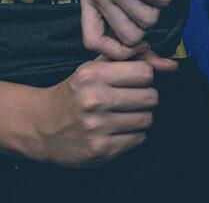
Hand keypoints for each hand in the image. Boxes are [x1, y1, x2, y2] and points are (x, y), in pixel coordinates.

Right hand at [28, 52, 177, 166]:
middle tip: (128, 101)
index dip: (143, 78)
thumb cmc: (72, 94)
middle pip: (151, 97)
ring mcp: (97, 127)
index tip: (133, 82)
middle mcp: (94, 101)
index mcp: (92, 75)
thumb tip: (170, 63)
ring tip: (120, 116)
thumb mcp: (93, 68)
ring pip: (147, 119)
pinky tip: (115, 130)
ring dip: (138, 118)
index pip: (146, 73)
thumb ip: (130, 59)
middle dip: (144, 98)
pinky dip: (131, 135)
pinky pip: (138, 138)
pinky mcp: (100, 150)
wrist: (39, 126)